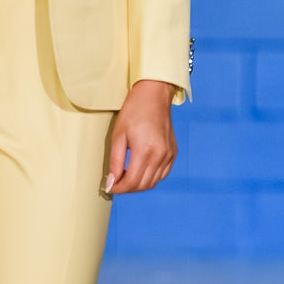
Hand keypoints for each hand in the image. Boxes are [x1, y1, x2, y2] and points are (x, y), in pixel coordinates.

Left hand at [103, 79, 177, 195]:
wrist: (154, 96)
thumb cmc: (134, 111)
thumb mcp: (118, 135)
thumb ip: (115, 162)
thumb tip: (112, 182)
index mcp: (146, 150)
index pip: (132, 182)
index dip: (119, 188)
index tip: (110, 187)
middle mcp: (160, 155)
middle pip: (143, 185)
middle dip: (127, 188)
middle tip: (116, 181)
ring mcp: (169, 155)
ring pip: (153, 182)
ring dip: (139, 184)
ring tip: (126, 174)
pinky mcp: (173, 153)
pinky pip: (162, 174)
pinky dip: (150, 177)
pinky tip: (140, 168)